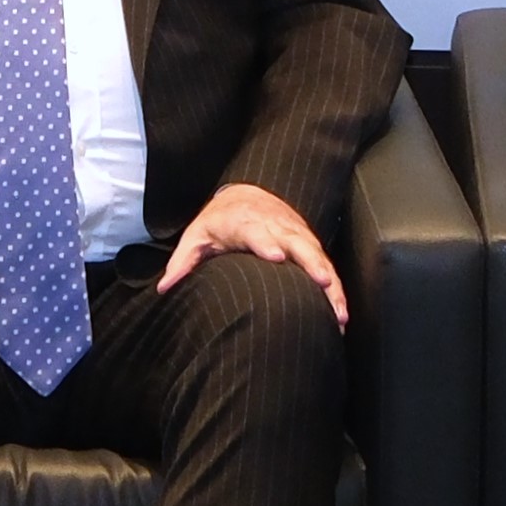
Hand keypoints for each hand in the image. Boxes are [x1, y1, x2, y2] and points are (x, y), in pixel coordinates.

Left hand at [163, 179, 346, 322]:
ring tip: (340, 311)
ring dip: (331, 282)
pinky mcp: (308, 243)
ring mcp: (296, 234)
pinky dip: (336, 287)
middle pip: (297, 243)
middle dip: (311, 263)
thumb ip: (183, 261)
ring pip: (318, 257)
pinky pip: (325, 265)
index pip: (257, 232)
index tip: (276, 256)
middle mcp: (276, 226)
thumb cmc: (219, 221)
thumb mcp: (197, 235)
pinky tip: (341, 311)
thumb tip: (164, 287)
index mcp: (246, 223)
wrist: (246, 194)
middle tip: (323, 283)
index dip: (267, 242)